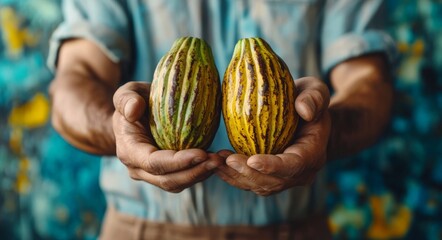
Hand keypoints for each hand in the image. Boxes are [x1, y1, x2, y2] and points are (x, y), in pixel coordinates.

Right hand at [112, 82, 222, 192]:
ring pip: (178, 184)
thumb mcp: (126, 93)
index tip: (202, 153)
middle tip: (218, 160)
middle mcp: (138, 169)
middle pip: (168, 180)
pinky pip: (183, 179)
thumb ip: (126, 99)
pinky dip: (200, 173)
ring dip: (201, 175)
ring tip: (221, 161)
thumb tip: (134, 109)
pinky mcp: (165, 174)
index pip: (154, 163)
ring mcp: (151, 175)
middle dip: (195, 172)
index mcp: (129, 151)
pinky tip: (216, 161)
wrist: (131, 116)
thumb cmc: (132, 101)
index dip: (179, 162)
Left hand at [215, 77, 330, 195]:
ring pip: (258, 185)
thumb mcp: (316, 91)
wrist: (308, 117)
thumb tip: (303, 110)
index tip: (252, 160)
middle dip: (248, 173)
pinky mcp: (270, 178)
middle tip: (226, 160)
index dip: (273, 166)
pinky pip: (250, 182)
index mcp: (313, 154)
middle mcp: (300, 173)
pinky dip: (232, 175)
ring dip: (235, 176)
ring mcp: (285, 178)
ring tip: (214, 162)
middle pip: (273, 182)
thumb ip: (314, 98)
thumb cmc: (309, 100)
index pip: (293, 166)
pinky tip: (215, 163)